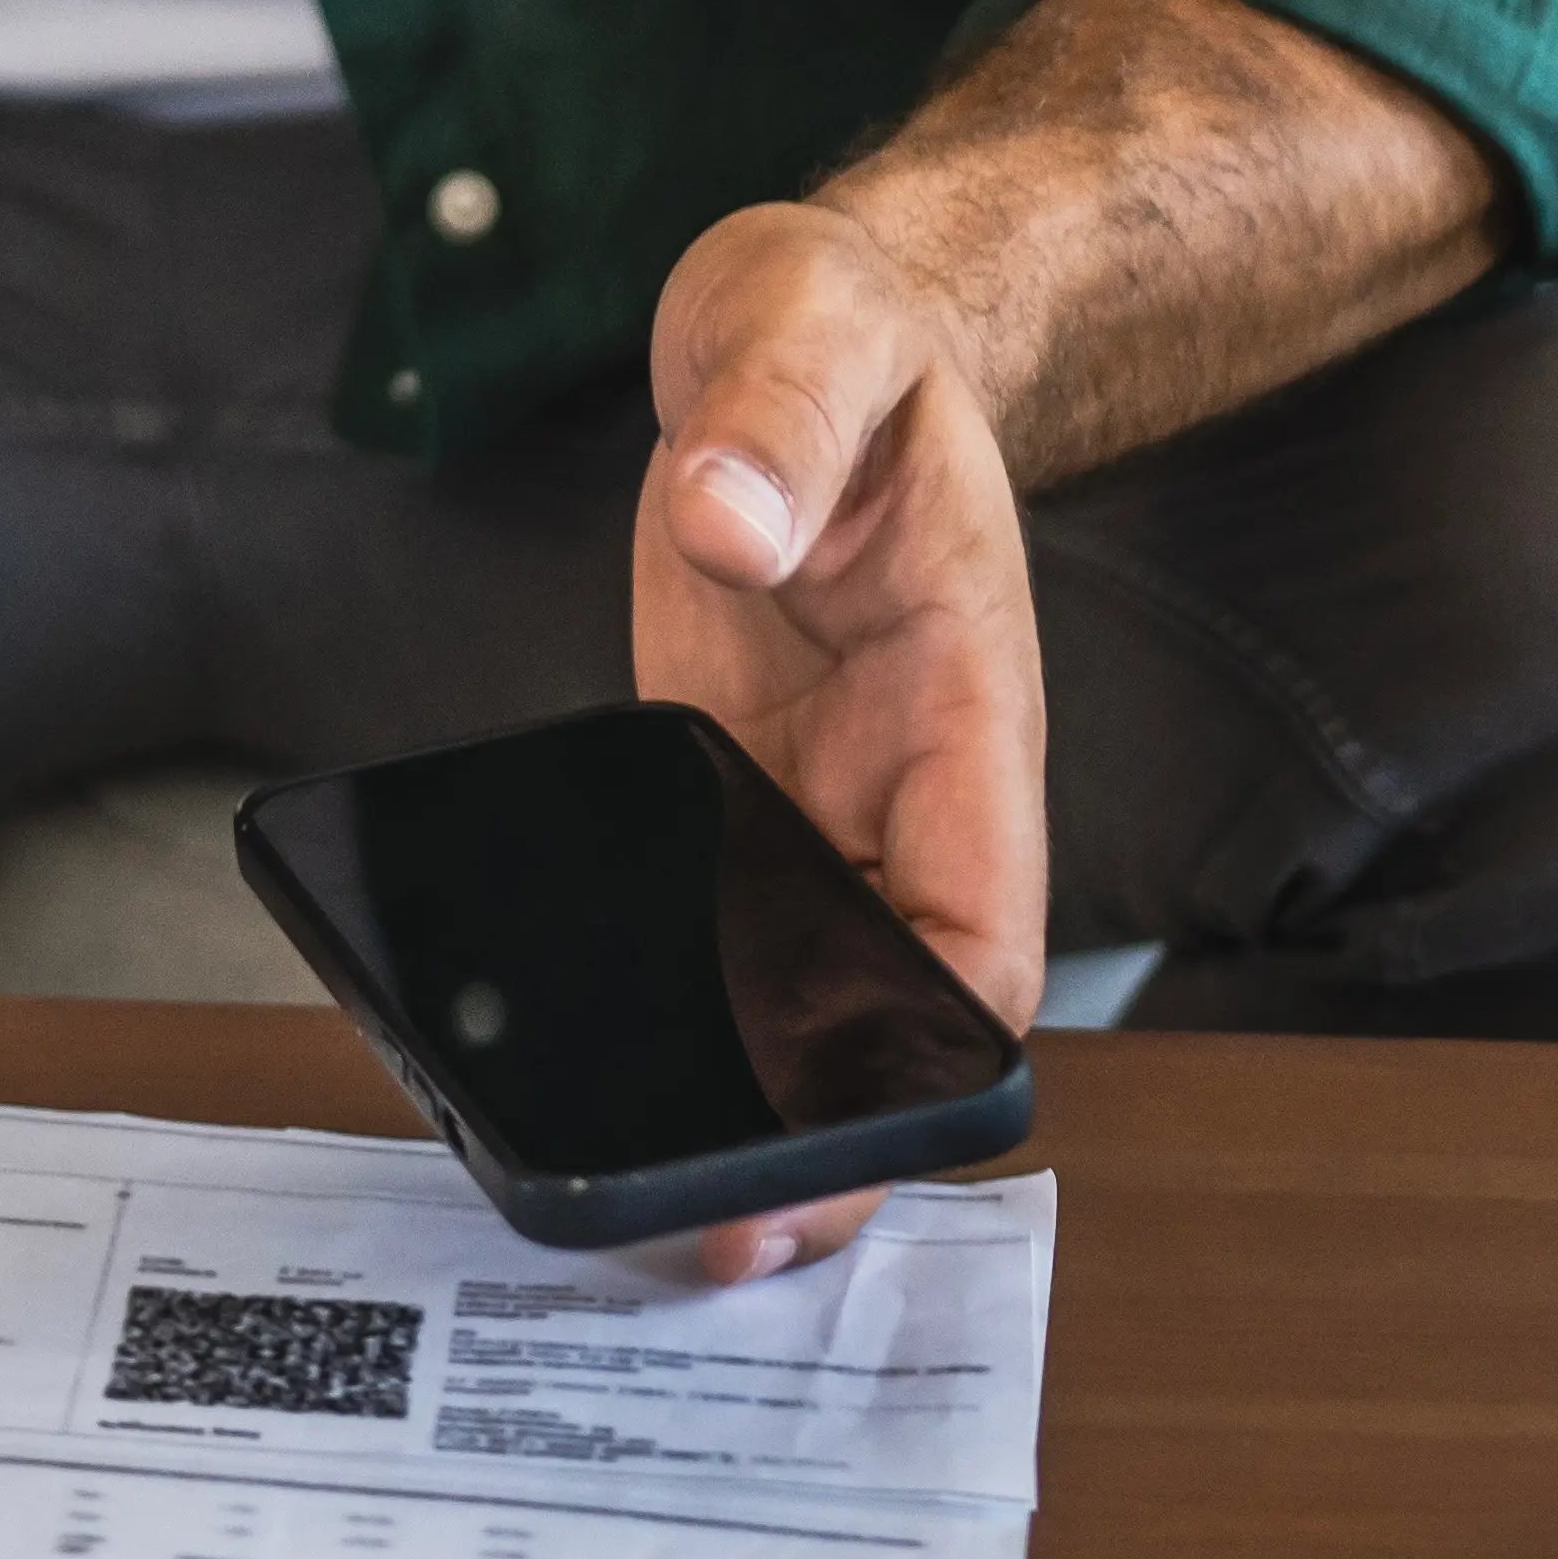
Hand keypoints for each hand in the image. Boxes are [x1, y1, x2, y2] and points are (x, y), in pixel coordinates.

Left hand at [630, 197, 1053, 1281]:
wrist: (799, 324)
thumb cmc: (843, 333)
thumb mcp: (813, 337)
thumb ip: (778, 425)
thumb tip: (729, 520)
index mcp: (964, 710)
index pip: (981, 931)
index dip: (930, 1050)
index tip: (857, 1130)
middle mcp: (897, 786)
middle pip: (883, 1008)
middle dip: (823, 1133)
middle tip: (723, 1234)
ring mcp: (806, 798)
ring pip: (792, 994)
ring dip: (737, 1097)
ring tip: (646, 1202)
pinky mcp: (721, 786)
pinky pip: (706, 928)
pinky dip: (662, 1012)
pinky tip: (576, 1068)